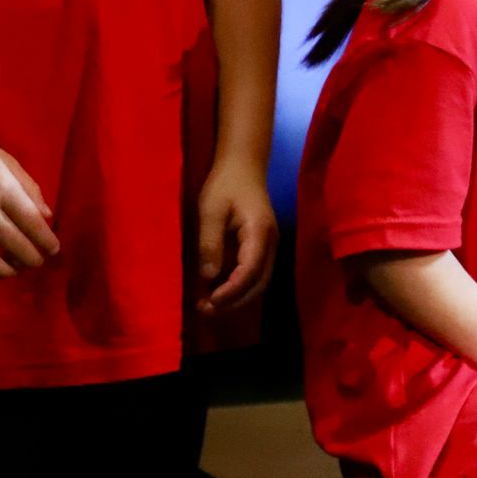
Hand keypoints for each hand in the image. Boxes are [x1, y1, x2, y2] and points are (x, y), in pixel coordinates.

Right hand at [0, 132, 57, 287]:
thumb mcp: (6, 160)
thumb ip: (29, 188)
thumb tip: (46, 216)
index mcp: (3, 188)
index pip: (31, 222)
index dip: (45, 240)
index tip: (54, 249)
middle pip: (12, 242)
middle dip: (30, 257)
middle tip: (38, 262)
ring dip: (3, 268)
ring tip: (14, 271)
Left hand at [196, 158, 278, 313]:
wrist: (243, 166)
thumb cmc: (225, 185)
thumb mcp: (210, 210)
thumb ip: (210, 243)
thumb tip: (208, 276)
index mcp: (259, 233)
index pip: (249, 271)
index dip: (230, 291)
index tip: (208, 302)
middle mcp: (270, 243)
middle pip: (259, 282)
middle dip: (234, 301)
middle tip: (205, 311)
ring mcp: (269, 245)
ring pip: (258, 281)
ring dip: (236, 297)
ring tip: (209, 306)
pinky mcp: (261, 246)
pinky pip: (254, 273)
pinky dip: (239, 288)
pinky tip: (218, 291)